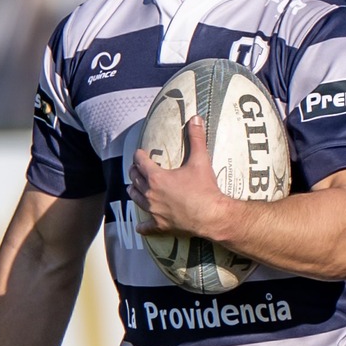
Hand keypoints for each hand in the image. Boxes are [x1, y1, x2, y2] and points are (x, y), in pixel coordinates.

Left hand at [128, 114, 232, 240]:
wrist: (212, 215)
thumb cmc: (205, 188)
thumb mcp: (200, 160)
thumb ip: (196, 138)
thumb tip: (195, 118)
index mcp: (156, 177)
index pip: (140, 162)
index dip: (139, 155)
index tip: (140, 152)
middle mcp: (150, 194)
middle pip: (135, 179)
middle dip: (134, 171)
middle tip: (136, 168)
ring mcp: (153, 211)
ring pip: (136, 199)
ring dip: (134, 191)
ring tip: (134, 187)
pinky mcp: (160, 225)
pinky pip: (146, 227)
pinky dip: (142, 226)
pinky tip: (140, 227)